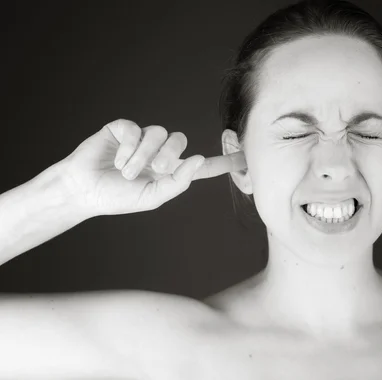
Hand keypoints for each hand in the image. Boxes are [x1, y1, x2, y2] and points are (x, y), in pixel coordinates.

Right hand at [59, 119, 246, 215]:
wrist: (84, 191)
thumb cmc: (117, 197)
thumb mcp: (152, 197)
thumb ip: (177, 182)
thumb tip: (198, 160)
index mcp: (171, 171)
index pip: (202, 165)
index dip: (224, 162)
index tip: (245, 157)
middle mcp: (160, 152)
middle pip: (180, 140)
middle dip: (168, 156)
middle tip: (154, 170)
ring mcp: (142, 138)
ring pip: (158, 132)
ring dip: (143, 155)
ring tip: (127, 170)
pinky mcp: (123, 129)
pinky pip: (135, 128)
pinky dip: (128, 147)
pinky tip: (117, 158)